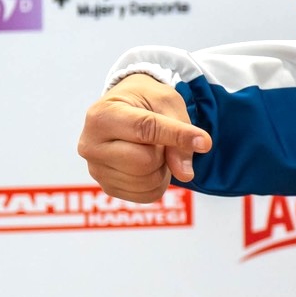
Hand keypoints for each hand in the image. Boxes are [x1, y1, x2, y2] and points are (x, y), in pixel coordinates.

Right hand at [78, 73, 211, 201]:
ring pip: (148, 181)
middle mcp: (90, 144)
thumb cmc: (146, 101)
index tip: (205, 142)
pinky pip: (147, 195)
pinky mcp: (107, 187)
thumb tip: (185, 174)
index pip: (145, 129)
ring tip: (151, 148)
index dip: (177, 136)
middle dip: (164, 152)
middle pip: (145, 161)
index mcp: (102, 115)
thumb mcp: (167, 103)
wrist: (126, 109)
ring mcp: (96, 169)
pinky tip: (148, 164)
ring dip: (162, 167)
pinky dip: (158, 182)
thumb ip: (179, 131)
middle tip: (159, 138)